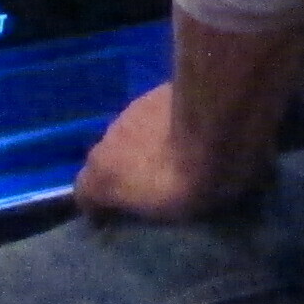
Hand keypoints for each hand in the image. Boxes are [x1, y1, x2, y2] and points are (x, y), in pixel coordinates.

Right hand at [74, 83, 248, 222]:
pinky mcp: (160, 87)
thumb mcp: (165, 214)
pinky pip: (157, 113)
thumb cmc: (189, 181)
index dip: (98, 204)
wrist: (218, 122)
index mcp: (102, 173)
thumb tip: (139, 204)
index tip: (113, 215)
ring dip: (145, 143)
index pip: (85, 191)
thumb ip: (142, 206)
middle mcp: (109, 137)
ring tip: (174, 152)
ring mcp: (134, 108)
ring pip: (132, 130)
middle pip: (108, 156)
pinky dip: (166, 123)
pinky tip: (192, 128)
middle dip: (125, 168)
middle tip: (150, 182)